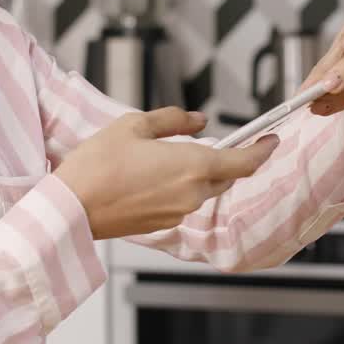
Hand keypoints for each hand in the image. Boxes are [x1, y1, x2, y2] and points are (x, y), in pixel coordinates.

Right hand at [56, 108, 278, 239]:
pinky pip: (182, 201)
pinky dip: (178, 187)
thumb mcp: (134, 125)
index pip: (245, 161)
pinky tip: (150, 176)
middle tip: (209, 142)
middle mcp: (193, 193)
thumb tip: (198, 120)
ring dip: (196, 173)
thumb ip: (173, 120)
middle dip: (224, 158)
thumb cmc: (97, 166)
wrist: (71, 208)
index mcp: (193, 166)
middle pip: (225, 175)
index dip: (262, 150)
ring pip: (202, 189)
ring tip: (164, 157)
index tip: (271, 140)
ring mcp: (179, 211)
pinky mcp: (163, 223)